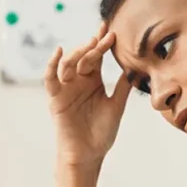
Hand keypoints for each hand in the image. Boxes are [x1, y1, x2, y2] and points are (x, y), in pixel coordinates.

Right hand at [45, 22, 131, 168]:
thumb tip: (136, 68)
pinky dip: (52, 64)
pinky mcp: (55, 98)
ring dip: (78, 52)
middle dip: (93, 46)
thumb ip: (122, 87)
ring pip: (68, 63)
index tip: (111, 30)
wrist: (88, 155)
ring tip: (90, 45)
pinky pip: (50, 78)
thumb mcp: (116, 107)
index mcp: (93, 81)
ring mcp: (66, 88)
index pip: (97, 57)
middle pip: (84, 57)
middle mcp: (78, 81)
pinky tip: (59, 51)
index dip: (102, 43)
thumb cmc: (101, 134)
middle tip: (104, 37)